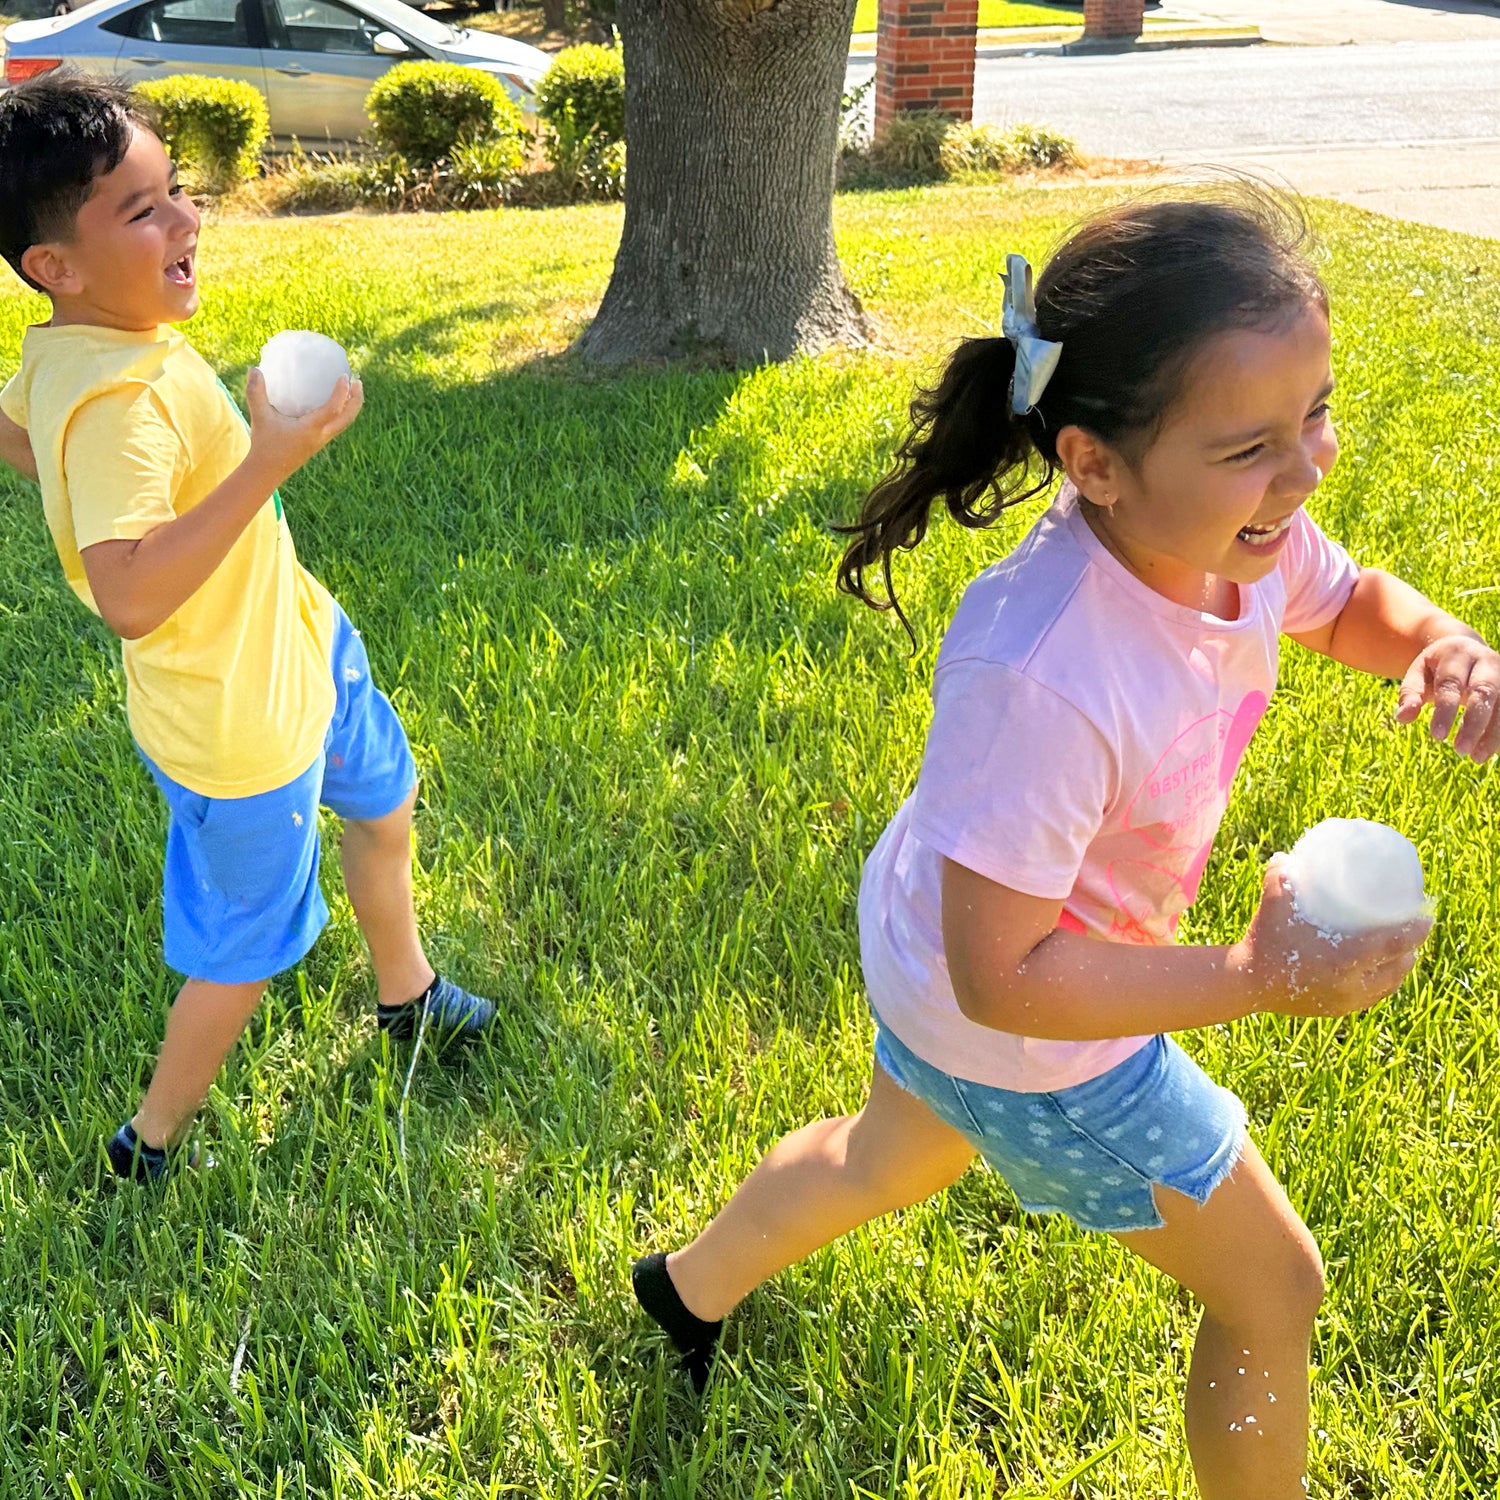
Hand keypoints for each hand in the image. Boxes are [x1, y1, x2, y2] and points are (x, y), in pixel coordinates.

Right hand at [243, 366, 363, 490]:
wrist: (267, 472)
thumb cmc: (264, 445)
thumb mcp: (260, 417)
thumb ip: (256, 392)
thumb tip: (254, 369)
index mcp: (311, 429)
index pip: (333, 409)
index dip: (341, 392)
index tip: (344, 376)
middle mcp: (321, 436)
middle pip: (347, 418)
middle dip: (356, 400)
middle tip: (358, 381)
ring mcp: (321, 440)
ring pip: (344, 423)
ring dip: (351, 407)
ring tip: (353, 389)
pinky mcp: (318, 442)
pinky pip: (337, 426)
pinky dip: (342, 413)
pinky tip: (336, 403)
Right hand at [1231, 856, 1431, 1018]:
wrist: (1247, 983)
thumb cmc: (1264, 940)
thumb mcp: (1273, 903)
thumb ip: (1280, 875)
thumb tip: (1287, 856)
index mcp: (1346, 958)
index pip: (1396, 944)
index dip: (1416, 931)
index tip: (1426, 917)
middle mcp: (1353, 983)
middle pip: (1398, 966)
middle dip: (1412, 949)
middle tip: (1413, 930)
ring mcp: (1346, 1000)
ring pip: (1387, 984)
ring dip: (1400, 968)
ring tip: (1403, 952)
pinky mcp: (1337, 1009)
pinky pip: (1371, 997)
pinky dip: (1381, 984)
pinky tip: (1381, 975)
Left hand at [1396, 633, 1499, 761]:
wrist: (1465, 646)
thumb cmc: (1436, 667)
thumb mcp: (1418, 673)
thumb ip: (1410, 693)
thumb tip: (1403, 717)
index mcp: (1456, 654)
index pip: (1451, 684)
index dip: (1445, 711)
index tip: (1437, 736)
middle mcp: (1486, 661)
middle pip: (1484, 692)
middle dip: (1473, 723)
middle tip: (1460, 750)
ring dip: (1493, 733)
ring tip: (1477, 758)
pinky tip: (1494, 752)